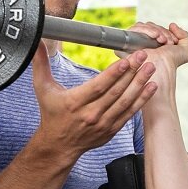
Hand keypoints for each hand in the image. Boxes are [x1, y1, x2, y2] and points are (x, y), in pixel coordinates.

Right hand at [31, 45, 156, 160]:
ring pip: (125, 102)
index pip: (98, 87)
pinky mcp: (112, 130)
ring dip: (140, 84)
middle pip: (115, 92)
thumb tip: (36, 43)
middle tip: (144, 56)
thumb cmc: (51, 114)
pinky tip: (151, 87)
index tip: (126, 60)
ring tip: (151, 68)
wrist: (58, 145)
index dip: (113, 74)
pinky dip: (141, 100)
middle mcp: (90, 114)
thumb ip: (40, 65)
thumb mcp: (43, 89)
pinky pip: (129, 113)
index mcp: (74, 103)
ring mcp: (103, 124)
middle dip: (132, 73)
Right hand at [129, 20, 187, 70]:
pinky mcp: (127, 44)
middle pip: (149, 25)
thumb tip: (171, 25)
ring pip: (142, 26)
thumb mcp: (185, 50)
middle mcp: (143, 42)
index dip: (165, 32)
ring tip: (162, 40)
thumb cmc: (172, 64)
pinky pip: (133, 30)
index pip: (156, 28)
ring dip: (155, 31)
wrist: (164, 69)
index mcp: (154, 43)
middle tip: (167, 42)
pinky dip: (145, 30)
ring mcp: (134, 43)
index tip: (172, 41)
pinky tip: (154, 37)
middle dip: (162, 31)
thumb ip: (184, 35)